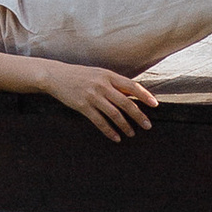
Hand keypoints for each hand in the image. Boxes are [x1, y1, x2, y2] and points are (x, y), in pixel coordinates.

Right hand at [38, 60, 156, 141]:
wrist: (56, 75)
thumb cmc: (80, 75)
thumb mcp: (99, 74)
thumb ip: (114, 83)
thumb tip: (133, 94)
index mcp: (108, 75)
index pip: (131, 86)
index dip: (144, 96)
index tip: (155, 105)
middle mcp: (102, 85)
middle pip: (125, 102)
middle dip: (138, 116)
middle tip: (148, 126)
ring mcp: (92, 96)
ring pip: (114, 114)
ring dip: (125, 126)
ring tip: (132, 134)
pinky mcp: (82, 106)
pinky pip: (99, 121)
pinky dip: (109, 131)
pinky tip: (116, 138)